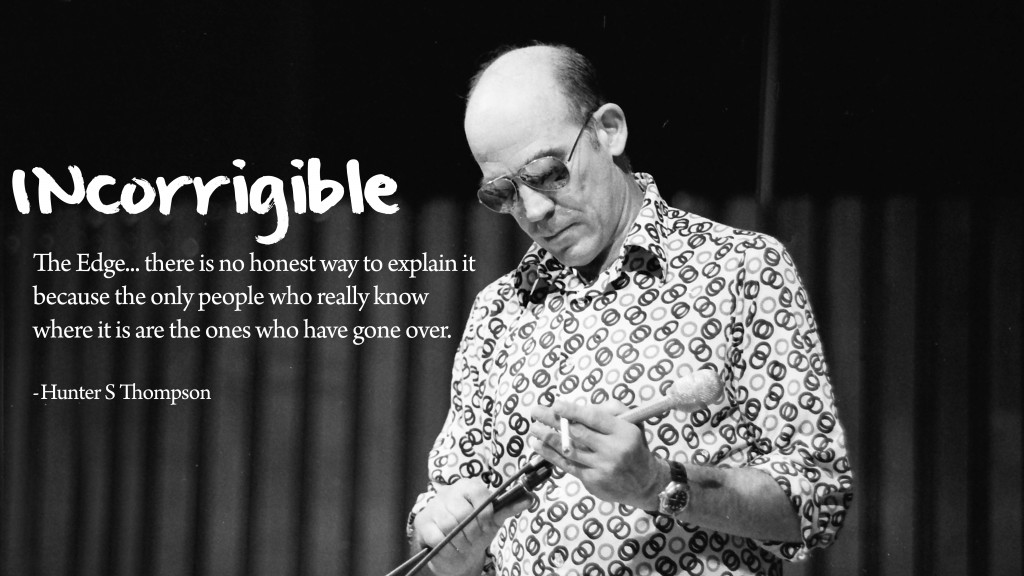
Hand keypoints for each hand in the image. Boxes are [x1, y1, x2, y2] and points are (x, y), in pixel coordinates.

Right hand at [411, 477, 530, 575]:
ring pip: (449, 525)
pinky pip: (437, 536)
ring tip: (464, 544)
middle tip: (475, 539)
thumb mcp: (493, 519)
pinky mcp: (423, 524)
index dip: (485, 513)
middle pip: (463, 513)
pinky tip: (451, 547)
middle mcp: (448, 492)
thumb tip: (531, 497)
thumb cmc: (474, 531)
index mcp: (467, 486)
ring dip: (460, 541)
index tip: (486, 525)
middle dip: (473, 532)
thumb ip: (509, 507)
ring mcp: (434, 507)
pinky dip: (448, 546)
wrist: (453, 550)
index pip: (479, 493)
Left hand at [528, 399, 666, 510]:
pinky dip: (551, 455)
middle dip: (553, 421)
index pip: (594, 419)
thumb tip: (580, 407)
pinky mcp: (592, 481)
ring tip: (533, 429)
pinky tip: (539, 446)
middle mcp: (613, 450)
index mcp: (624, 432)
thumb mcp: (633, 424)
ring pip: (569, 450)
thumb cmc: (634, 447)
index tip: (556, 405)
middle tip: (536, 411)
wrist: (644, 483)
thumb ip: (611, 410)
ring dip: (547, 438)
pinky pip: (568, 465)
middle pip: (578, 433)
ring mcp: (602, 468)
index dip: (573, 411)